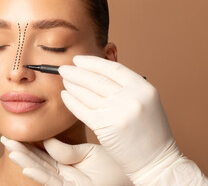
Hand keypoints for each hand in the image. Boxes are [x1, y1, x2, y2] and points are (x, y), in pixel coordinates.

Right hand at [1, 136, 131, 185]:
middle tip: (5, 139)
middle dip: (22, 151)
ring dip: (25, 160)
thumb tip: (47, 140)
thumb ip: (69, 150)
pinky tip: (27, 167)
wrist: (137, 176)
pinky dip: (39, 174)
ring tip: (11, 149)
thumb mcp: (90, 154)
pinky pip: (54, 183)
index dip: (30, 144)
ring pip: (42, 171)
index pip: (45, 152)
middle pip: (39, 161)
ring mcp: (69, 183)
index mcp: (69, 163)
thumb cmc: (116, 166)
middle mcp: (66, 174)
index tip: (17, 132)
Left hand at [59, 55, 182, 183]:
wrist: (157, 161)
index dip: (92, 62)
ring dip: (72, 85)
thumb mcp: (145, 102)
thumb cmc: (149, 132)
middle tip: (63, 68)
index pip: (113, 68)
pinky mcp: (105, 126)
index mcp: (143, 88)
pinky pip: (82, 109)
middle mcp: (131, 97)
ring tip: (64, 80)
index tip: (78, 60)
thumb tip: (95, 74)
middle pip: (96, 80)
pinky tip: (65, 96)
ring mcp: (118, 112)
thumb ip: (124, 88)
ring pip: (87, 94)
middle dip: (76, 72)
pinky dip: (71, 101)